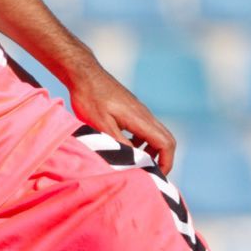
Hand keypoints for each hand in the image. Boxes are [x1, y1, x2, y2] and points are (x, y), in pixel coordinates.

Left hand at [67, 57, 175, 173]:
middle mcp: (144, 114)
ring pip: (156, 134)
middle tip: (149, 174)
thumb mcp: (101, 125)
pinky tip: (125, 147)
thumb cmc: (89, 98)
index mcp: (140, 119)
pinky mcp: (132, 110)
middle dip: (162, 160)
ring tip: (135, 164)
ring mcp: (139, 111)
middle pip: (166, 140)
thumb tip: (135, 162)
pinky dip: (141, 143)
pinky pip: (145, 129)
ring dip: (151, 151)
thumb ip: (119, 144)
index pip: (166, 143)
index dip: (166, 163)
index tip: (156, 176)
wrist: (83, 74)